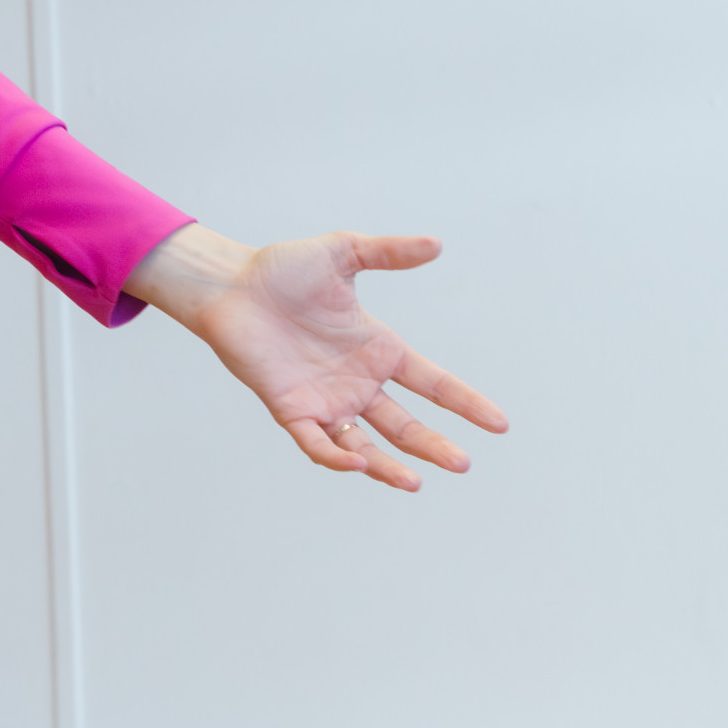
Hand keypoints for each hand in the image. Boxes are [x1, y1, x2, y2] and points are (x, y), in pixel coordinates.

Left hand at [125, 224, 508, 492]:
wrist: (229, 285)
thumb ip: (388, 252)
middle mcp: (357, 382)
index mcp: (378, 350)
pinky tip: (355, 462)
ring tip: (415, 482)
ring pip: (365, 445)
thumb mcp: (342, 253)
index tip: (499, 423)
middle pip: (405, 425)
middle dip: (434, 446)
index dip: (465, 403)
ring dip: (389, 466)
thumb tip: (437, 244)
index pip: (433, 383)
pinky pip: (317, 441)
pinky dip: (336, 455)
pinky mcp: (290, 408)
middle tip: (463, 464)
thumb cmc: (282, 270)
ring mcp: (325, 399)